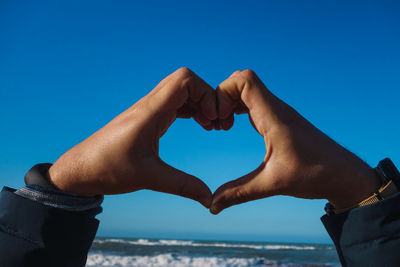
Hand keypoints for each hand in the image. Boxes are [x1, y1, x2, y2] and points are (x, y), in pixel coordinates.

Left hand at [47, 68, 215, 207]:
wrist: (80, 169)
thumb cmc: (108, 169)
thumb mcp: (149, 178)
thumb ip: (183, 186)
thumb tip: (209, 198)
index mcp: (150, 112)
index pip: (185, 80)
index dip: (206, 94)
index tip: (213, 119)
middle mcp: (149, 105)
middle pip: (186, 81)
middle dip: (207, 96)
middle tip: (216, 122)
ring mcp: (147, 109)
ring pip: (180, 90)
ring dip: (199, 102)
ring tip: (210, 125)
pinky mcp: (146, 117)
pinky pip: (173, 102)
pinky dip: (190, 108)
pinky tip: (197, 124)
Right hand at [211, 70, 380, 213]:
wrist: (343, 173)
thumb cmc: (314, 175)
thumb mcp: (272, 184)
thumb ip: (239, 193)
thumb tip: (212, 206)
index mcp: (274, 118)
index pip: (245, 80)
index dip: (224, 92)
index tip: (219, 118)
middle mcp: (276, 108)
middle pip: (242, 79)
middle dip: (222, 95)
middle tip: (217, 122)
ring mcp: (277, 111)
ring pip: (247, 88)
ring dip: (229, 101)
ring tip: (222, 125)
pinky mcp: (278, 117)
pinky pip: (252, 99)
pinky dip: (236, 106)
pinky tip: (232, 126)